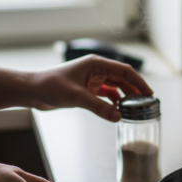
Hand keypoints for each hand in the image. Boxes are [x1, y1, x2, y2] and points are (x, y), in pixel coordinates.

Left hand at [28, 55, 152, 120]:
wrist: (32, 90)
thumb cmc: (50, 86)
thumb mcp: (77, 97)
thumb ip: (99, 108)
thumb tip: (118, 117)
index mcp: (96, 64)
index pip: (125, 71)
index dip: (139, 82)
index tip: (149, 94)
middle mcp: (96, 69)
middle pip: (122, 78)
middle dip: (135, 90)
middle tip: (146, 104)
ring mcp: (92, 79)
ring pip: (115, 87)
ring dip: (124, 97)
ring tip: (134, 109)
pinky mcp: (86, 88)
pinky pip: (106, 94)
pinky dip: (113, 102)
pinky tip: (117, 111)